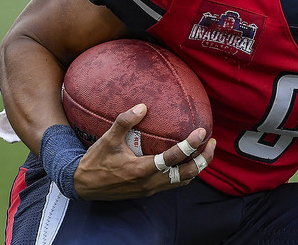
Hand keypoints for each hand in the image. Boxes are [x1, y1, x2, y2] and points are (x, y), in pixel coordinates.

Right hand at [73, 104, 215, 200]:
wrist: (83, 186)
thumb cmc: (96, 161)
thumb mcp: (107, 139)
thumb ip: (124, 121)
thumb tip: (142, 106)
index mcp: (142, 169)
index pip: (173, 157)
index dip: (190, 145)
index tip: (202, 131)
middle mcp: (150, 182)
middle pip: (187, 173)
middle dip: (204, 159)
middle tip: (213, 141)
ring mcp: (151, 189)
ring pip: (184, 181)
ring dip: (198, 167)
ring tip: (207, 150)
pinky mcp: (149, 191)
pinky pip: (175, 184)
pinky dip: (187, 174)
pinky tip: (189, 161)